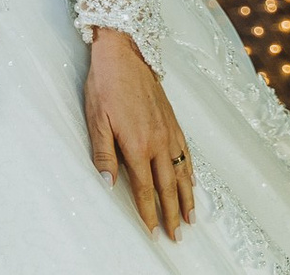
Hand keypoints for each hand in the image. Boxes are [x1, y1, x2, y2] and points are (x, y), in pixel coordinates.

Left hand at [85, 30, 192, 239]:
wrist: (125, 54)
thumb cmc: (106, 86)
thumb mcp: (96, 119)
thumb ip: (103, 153)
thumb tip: (108, 184)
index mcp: (137, 145)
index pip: (144, 188)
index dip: (149, 212)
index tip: (154, 231)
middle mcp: (158, 142)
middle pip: (168, 186)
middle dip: (173, 213)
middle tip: (177, 236)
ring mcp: (169, 132)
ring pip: (182, 172)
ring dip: (187, 198)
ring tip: (191, 218)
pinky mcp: (173, 122)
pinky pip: (186, 153)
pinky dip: (191, 172)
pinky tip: (193, 181)